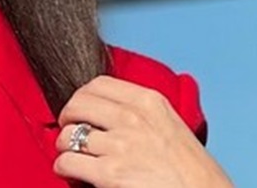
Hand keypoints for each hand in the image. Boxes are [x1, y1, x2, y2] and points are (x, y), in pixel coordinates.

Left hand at [54, 75, 230, 187]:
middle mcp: (133, 118)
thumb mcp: (170, 126)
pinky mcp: (111, 172)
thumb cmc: (193, 171)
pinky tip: (72, 172)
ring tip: (73, 155)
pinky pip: (67, 162)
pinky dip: (64, 167)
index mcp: (149, 102)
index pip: (98, 84)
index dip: (82, 97)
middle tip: (70, 131)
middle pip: (76, 104)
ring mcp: (121, 145)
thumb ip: (140, 113)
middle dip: (67, 119)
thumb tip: (105, 110)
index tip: (81, 110)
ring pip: (67, 135)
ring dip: (65, 147)